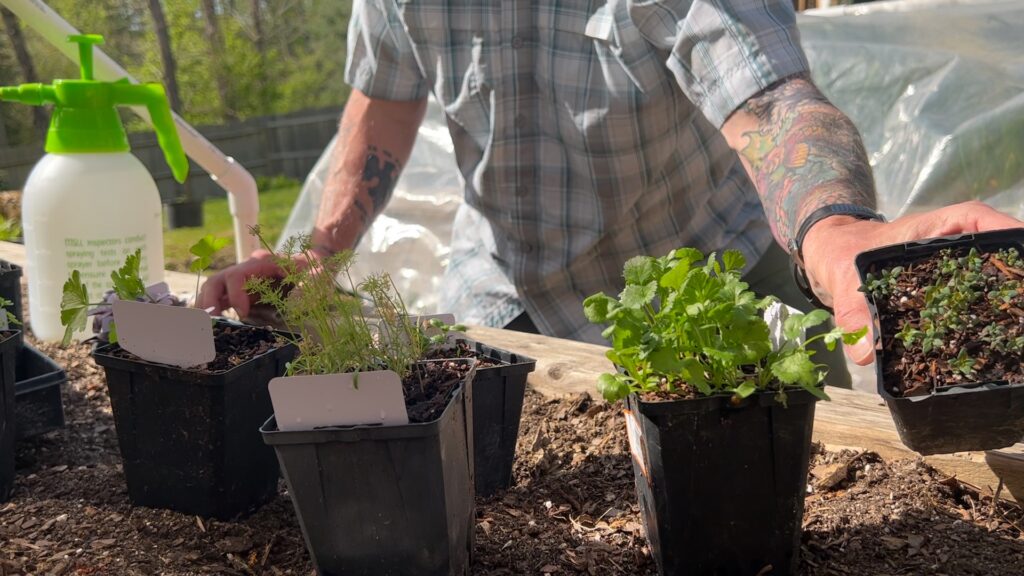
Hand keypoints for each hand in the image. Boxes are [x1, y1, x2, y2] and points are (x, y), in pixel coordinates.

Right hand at [196, 246, 326, 317]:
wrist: (312, 262)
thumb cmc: (314, 268)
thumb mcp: (317, 274)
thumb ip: (309, 284)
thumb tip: (294, 302)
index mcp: (262, 263)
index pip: (236, 276)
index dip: (235, 295)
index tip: (242, 314)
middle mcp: (247, 269)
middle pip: (217, 280)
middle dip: (209, 301)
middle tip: (210, 323)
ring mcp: (242, 280)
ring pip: (213, 289)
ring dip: (206, 307)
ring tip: (202, 327)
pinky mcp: (242, 291)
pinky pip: (220, 298)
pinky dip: (211, 310)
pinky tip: (210, 325)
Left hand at [801, 201, 1022, 364]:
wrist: (834, 260)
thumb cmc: (843, 256)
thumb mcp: (841, 277)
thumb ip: (851, 312)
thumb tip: (866, 353)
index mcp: (929, 231)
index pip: (975, 218)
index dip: (1005, 229)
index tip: (1022, 243)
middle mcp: (950, 246)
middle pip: (997, 250)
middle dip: (1017, 274)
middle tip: (1023, 304)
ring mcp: (954, 269)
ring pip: (993, 277)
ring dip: (1008, 295)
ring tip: (1017, 329)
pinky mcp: (950, 293)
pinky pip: (976, 302)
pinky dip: (989, 318)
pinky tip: (1001, 343)